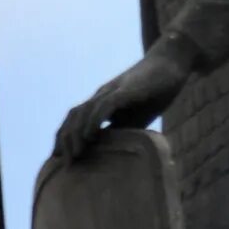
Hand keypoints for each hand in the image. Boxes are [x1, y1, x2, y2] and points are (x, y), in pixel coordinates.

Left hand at [54, 37, 199, 160]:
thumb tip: (110, 156)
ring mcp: (113, 91)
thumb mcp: (136, 118)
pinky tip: (90, 136)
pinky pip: (105, 105)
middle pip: (73, 116)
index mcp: (102, 102)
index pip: (75, 119)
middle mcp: (102, 95)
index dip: (63, 138)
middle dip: (65, 139)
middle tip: (64, 163)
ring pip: (85, 111)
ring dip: (76, 133)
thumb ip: (122, 131)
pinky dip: (94, 120)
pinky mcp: (126, 90)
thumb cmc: (154, 92)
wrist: (171, 64)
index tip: (58, 159)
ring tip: (75, 154)